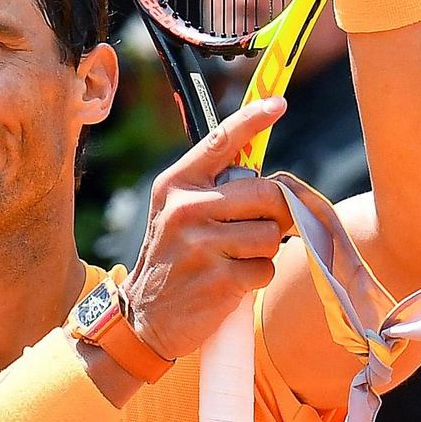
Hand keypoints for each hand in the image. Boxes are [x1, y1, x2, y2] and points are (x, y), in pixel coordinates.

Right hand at [120, 98, 294, 362]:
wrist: (143, 318)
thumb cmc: (173, 260)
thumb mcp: (177, 215)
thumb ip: (214, 192)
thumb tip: (274, 184)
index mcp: (176, 185)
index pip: (221, 142)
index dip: (253, 119)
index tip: (277, 103)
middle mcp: (186, 208)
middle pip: (266, 194)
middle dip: (275, 214)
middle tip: (261, 229)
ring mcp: (202, 244)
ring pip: (271, 235)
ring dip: (263, 251)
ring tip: (234, 260)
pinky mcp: (220, 279)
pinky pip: (266, 269)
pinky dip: (257, 278)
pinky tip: (231, 284)